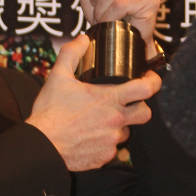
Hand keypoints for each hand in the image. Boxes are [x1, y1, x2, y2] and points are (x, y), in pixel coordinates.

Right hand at [26, 35, 161, 170]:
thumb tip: (83, 39)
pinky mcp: (104, 157)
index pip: (146, 89)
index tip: (149, 79)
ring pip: (126, 132)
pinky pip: (112, 149)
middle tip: (127, 104)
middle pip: (145, 113)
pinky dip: (104, 143)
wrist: (42, 144)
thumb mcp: (58, 77)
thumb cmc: (50, 113)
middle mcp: (115, 121)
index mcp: (108, 99)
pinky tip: (89, 137)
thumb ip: (71, 53)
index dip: (153, 81)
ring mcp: (111, 141)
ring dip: (118, 126)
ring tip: (99, 122)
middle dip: (140, 107)